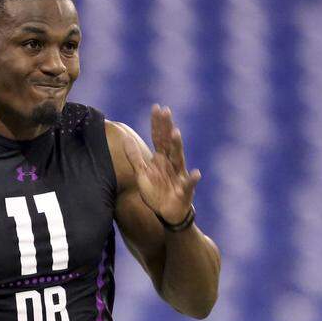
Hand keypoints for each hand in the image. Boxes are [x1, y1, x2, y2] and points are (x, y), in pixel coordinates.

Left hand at [122, 104, 201, 224]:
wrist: (169, 213)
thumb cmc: (156, 192)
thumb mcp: (142, 173)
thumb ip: (134, 157)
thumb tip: (125, 139)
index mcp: (161, 159)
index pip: (159, 138)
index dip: (157, 124)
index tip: (156, 107)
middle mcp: (171, 163)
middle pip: (169, 143)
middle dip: (167, 127)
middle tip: (166, 111)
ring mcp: (179, 175)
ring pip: (178, 158)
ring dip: (177, 146)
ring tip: (176, 133)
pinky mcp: (185, 190)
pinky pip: (189, 184)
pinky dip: (193, 179)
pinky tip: (196, 173)